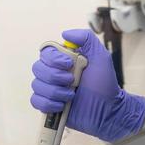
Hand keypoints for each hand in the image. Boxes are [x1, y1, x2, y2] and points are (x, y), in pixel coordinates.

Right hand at [30, 29, 144, 142]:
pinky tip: (62, 106)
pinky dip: (48, 103)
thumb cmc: (105, 84)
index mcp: (64, 60)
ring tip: (71, 96)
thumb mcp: (100, 56)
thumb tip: (65, 34)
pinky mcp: (49, 105)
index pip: (46, 52)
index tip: (69, 64)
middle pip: (38, 68)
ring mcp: (51, 89)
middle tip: (72, 81)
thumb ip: (86, 39)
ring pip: (37, 85)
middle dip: (54, 76)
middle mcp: (54, 73)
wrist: (108, 110)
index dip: (53, 59)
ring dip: (55, 91)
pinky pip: (36, 101)